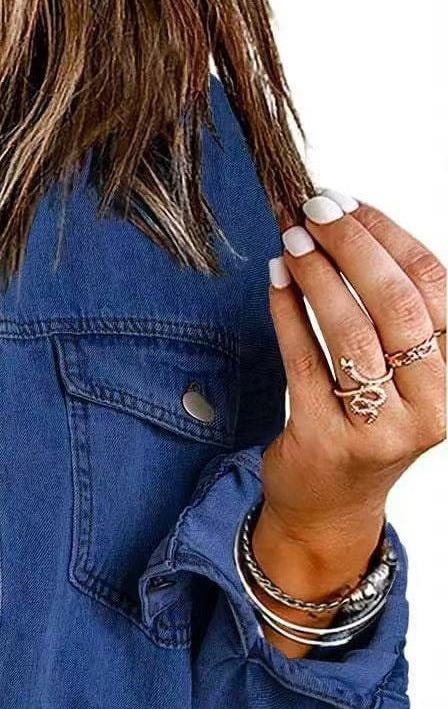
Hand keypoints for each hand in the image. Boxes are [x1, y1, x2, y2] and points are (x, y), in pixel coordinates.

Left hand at [255, 193, 443, 634]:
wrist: (330, 505)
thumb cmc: (367, 421)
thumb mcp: (403, 371)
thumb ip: (394, 310)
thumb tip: (350, 222)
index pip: (436, 287)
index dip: (392, 237)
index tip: (352, 203)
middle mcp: (429, 404)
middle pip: (397, 306)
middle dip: (353, 248)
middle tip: (315, 211)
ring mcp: (379, 428)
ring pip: (351, 336)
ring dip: (318, 279)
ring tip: (290, 243)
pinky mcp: (326, 441)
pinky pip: (304, 364)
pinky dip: (288, 316)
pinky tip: (275, 283)